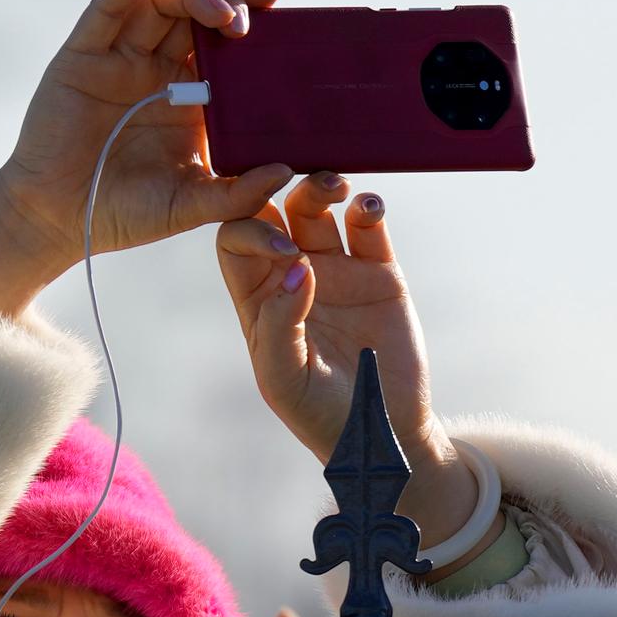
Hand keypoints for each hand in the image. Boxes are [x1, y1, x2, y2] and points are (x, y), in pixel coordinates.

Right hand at [0, 0, 295, 315]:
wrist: (58, 223)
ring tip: (221, 15)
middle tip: (247, 23)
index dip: (256, 6)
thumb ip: (235, 194)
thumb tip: (285, 172)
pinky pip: (108, 9)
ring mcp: (121, 59)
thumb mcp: (189, 206)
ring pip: (162, 2)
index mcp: (194, 97)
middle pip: (200, 12)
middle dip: (231, 2)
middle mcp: (160, 69)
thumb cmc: (123, 214)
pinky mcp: (83, 57)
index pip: (229, 41)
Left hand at [217, 174, 490, 551]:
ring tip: (337, 187)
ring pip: (319, 210)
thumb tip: (296, 267)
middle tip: (303, 186)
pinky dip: (368, 209)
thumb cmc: (318, 413)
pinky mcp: (379, 272)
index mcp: (257, 297)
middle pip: (274, 212)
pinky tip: (368, 208)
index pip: (235, 242)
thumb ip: (279, 323)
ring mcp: (336, 269)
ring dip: (322, 188)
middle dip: (280, 189)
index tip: (283, 247)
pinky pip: (369, 228)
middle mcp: (291, 275)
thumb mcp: (284, 377)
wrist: (381, 430)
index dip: (249, 230)